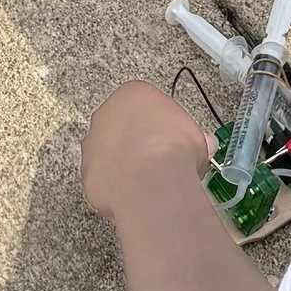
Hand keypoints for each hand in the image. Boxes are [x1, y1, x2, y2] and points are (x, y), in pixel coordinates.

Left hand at [79, 79, 211, 219]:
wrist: (152, 181)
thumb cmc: (174, 149)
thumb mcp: (196, 137)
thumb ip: (193, 138)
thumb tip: (204, 146)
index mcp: (133, 94)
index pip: (144, 104)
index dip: (158, 126)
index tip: (168, 140)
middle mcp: (106, 113)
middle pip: (120, 126)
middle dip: (135, 142)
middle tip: (156, 162)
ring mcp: (92, 143)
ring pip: (107, 153)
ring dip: (121, 165)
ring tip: (144, 183)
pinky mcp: (86, 173)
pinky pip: (103, 179)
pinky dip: (115, 187)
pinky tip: (132, 196)